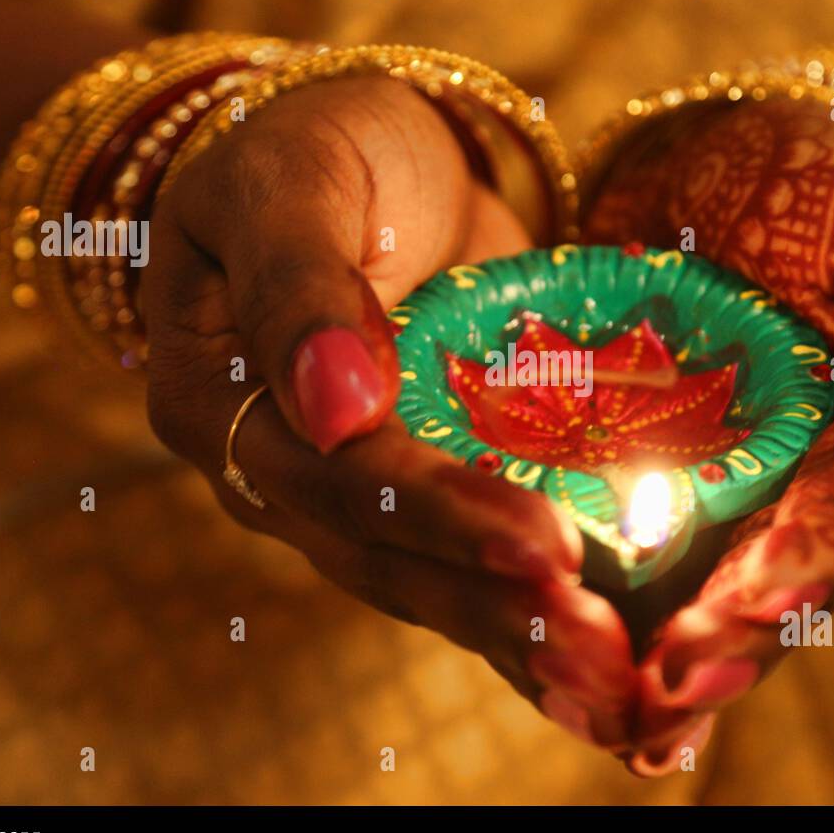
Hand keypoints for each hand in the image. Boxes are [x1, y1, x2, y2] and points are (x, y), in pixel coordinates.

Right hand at [142, 75, 637, 746]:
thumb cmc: (321, 148)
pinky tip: (603, 661)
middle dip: (491, 605)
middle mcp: (278, 466)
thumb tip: (338, 410)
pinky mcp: (419, 487)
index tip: (542, 545)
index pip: (331, 476)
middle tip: (600, 651)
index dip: (435, 515)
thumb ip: (299, 283)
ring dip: (517, 634)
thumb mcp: (292, 180)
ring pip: (425, 580)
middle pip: (381, 555)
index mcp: (220, 398)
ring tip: (613, 684)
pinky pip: (465, 558)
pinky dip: (528, 608)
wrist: (380, 159)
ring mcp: (349, 489)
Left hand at [583, 97, 833, 773]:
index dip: (799, 570)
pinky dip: (578, 601)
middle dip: (715, 643)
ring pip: (682, 592)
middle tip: (658, 690)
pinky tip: (543, 661)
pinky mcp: (628, 482)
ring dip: (642, 655)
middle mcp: (791, 496)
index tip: (746, 608)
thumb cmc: (828, 189)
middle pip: (759, 589)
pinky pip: (605, 549)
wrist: (720, 166)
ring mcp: (708, 497)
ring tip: (601, 710)